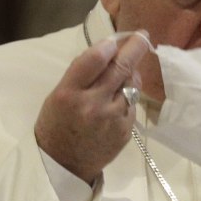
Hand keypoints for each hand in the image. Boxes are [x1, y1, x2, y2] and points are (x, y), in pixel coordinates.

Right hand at [34, 32, 149, 183]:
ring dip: (131, 72)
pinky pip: (133, 102)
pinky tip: (120, 96)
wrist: (64, 165)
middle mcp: (92, 104)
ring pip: (132, 83)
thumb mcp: (59, 94)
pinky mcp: (126, 130)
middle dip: (135, 47)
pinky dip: (129, 94)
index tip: (115, 39)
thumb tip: (108, 49)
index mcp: (69, 93)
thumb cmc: (57, 124)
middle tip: (143, 35)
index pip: (95, 59)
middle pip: (121, 67)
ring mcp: (112, 118)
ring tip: (125, 70)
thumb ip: (82, 72)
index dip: (109, 44)